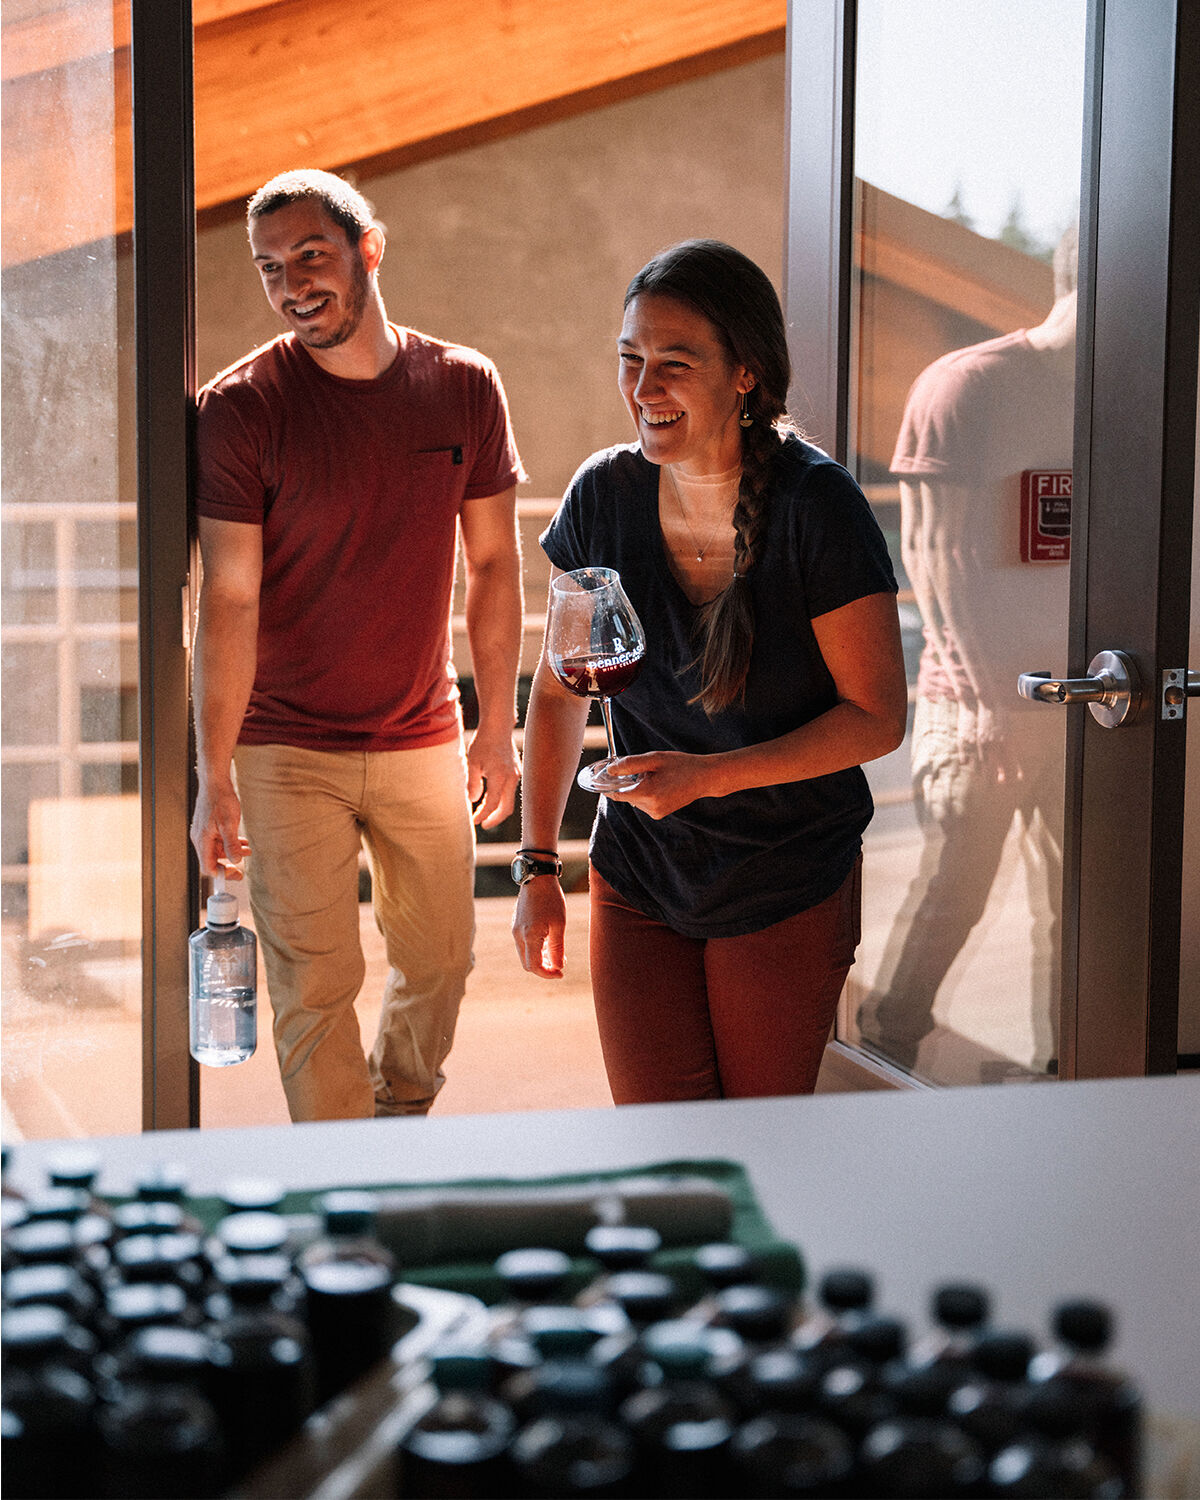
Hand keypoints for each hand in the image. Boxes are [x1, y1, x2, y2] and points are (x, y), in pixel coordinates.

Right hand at [190, 777, 250, 878]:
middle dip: (229, 863)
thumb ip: (232, 844)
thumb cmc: (220, 800)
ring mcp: (204, 832)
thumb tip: (235, 860)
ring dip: (232, 852)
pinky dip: (230, 842)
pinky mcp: (209, 826)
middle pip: (212, 860)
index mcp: (202, 840)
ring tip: (247, 850)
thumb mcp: (229, 824)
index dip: (222, 873)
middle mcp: (200, 838)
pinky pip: (218, 840)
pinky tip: (242, 841)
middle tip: (242, 868)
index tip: (236, 874)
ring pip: (217, 849)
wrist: (215, 782)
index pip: (208, 867)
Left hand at [466, 728, 520, 828]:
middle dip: (494, 818)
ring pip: (509, 800)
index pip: (492, 804)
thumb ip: (473, 783)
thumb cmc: (484, 742)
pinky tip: (490, 796)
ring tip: (483, 810)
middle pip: (506, 808)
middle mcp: (511, 778)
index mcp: (500, 777)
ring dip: (497, 808)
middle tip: (482, 823)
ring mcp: (516, 775)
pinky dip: (501, 798)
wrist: (499, 726)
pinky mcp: (516, 771)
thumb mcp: (473, 762)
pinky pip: (510, 791)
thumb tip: (474, 800)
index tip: (474, 821)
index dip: (483, 815)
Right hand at [512, 875, 565, 977]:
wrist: (537, 877)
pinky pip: (523, 944)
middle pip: (527, 964)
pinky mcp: (516, 924)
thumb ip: (557, 948)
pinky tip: (548, 942)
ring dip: (539, 959)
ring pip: (525, 955)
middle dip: (543, 968)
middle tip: (559, 965)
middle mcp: (518, 935)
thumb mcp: (559, 924)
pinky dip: (535, 949)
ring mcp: (515, 930)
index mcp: (529, 936)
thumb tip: (558, 967)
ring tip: (556, 953)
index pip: (534, 966)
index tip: (561, 973)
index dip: (548, 974)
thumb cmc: (551, 899)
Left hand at [603, 750, 718, 819]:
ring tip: (656, 776)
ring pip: (633, 799)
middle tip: (641, 768)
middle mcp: (650, 807)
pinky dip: (645, 793)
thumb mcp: (654, 759)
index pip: (616, 793)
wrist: (704, 778)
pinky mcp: (659, 814)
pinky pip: (643, 802)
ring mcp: (655, 813)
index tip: (602, 774)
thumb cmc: (681, 765)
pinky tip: (659, 784)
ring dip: (637, 787)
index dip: (607, 784)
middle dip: (627, 782)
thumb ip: (630, 764)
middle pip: (624, 795)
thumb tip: (610, 770)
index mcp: (648, 793)